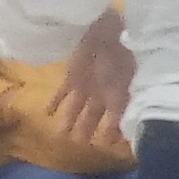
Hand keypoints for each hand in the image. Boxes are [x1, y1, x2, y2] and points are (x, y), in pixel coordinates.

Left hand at [52, 12, 134, 146]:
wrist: (110, 31)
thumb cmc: (126, 54)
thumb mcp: (130, 83)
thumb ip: (126, 105)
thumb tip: (128, 129)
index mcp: (121, 96)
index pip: (117, 120)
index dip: (114, 133)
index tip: (110, 146)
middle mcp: (104, 94)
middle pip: (94, 116)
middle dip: (88, 130)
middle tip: (81, 145)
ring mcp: (87, 86)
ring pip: (77, 109)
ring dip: (70, 121)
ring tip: (62, 135)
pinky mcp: (72, 77)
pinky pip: (62, 93)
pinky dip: (55, 102)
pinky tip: (47, 113)